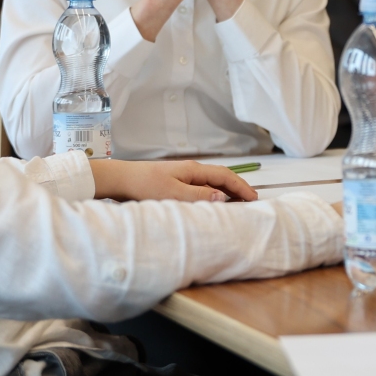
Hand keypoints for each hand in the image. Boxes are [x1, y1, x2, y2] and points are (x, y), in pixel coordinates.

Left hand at [89, 159, 257, 202]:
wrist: (121, 180)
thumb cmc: (144, 185)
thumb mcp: (173, 193)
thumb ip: (198, 196)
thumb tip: (223, 198)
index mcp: (194, 170)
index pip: (225, 177)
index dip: (242, 187)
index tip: (255, 198)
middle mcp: (191, 171)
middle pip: (221, 178)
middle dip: (237, 188)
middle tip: (251, 201)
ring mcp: (183, 177)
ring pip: (211, 184)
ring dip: (225, 193)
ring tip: (236, 204)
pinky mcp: (175, 185)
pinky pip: (201, 189)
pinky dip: (211, 196)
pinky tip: (211, 205)